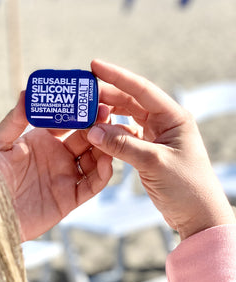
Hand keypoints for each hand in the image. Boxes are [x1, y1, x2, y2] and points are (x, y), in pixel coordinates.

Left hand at [0, 92, 112, 240]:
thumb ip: (13, 121)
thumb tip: (26, 92)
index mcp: (40, 140)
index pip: (67, 121)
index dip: (79, 110)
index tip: (91, 98)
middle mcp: (56, 156)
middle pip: (85, 137)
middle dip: (98, 125)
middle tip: (108, 113)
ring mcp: (64, 177)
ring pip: (94, 159)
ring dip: (105, 147)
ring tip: (112, 135)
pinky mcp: (68, 199)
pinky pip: (92, 185)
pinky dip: (103, 173)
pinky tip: (107, 160)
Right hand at [87, 60, 234, 239]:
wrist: (198, 216)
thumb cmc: (186, 187)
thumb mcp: (154, 162)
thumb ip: (122, 145)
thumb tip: (93, 130)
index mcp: (173, 117)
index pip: (141, 89)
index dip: (117, 76)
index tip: (94, 66)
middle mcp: (164, 122)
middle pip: (130, 100)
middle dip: (106, 94)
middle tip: (82, 91)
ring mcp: (155, 135)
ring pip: (125, 117)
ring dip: (106, 113)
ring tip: (85, 110)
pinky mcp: (147, 150)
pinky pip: (124, 135)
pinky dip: (109, 133)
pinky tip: (96, 132)